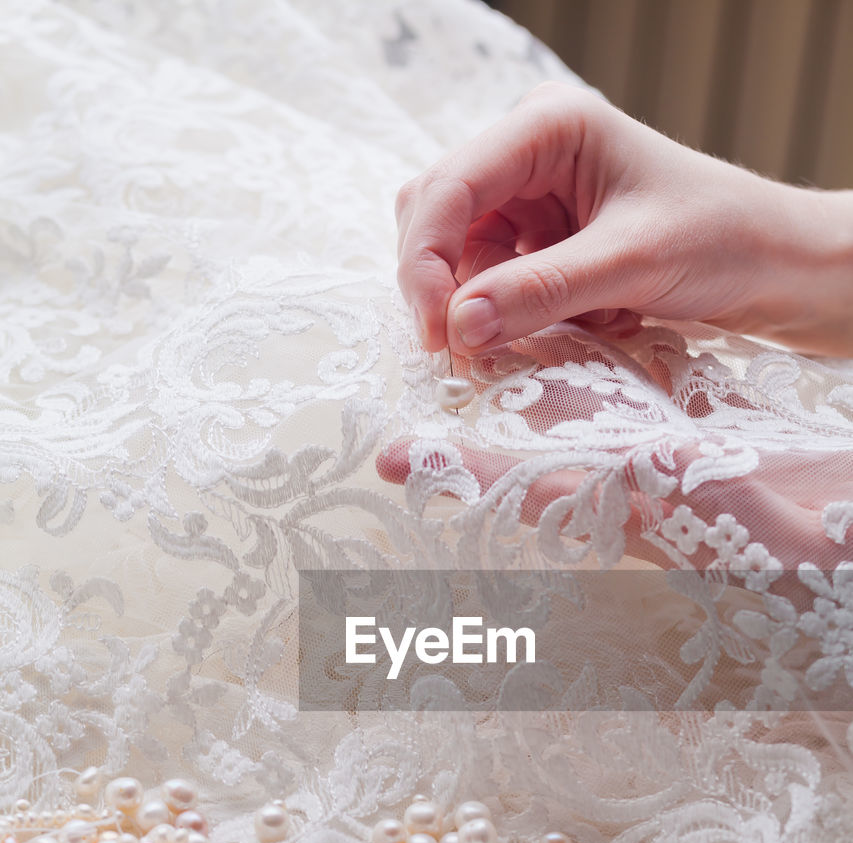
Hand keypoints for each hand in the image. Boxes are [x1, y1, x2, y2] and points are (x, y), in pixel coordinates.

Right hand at [396, 81, 852, 357]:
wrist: (768, 264)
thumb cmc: (718, 240)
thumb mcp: (630, 265)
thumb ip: (541, 293)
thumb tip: (458, 329)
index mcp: (548, 126)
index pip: (450, 188)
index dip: (426, 262)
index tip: (438, 334)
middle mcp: (527, 153)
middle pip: (438, 217)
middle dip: (443, 287)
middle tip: (456, 353)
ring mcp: (529, 196)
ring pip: (460, 257)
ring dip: (483, 307)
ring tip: (538, 338)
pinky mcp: (537, 239)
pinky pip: (493, 283)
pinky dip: (515, 316)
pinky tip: (566, 328)